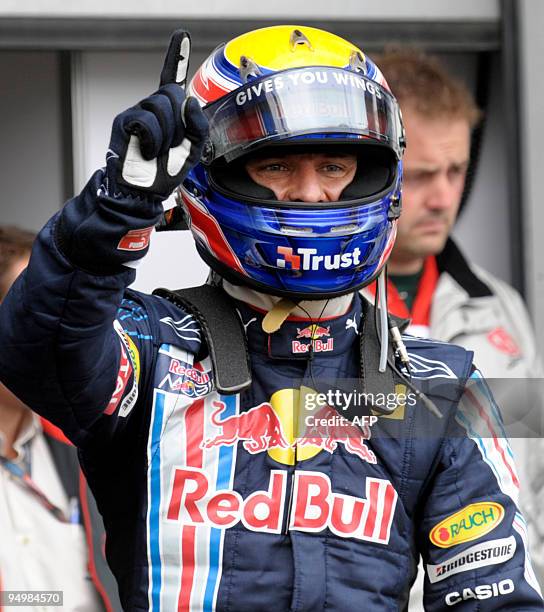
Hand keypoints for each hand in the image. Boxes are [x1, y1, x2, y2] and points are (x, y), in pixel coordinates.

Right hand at [105, 30, 207, 199]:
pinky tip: (145, 151)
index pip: (173, 80)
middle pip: (171, 94)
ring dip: (165, 135)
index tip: (181, 35)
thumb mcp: (192, 150)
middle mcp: (152, 108)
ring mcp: (137, 112)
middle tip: (170, 145)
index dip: (176, 58)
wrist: (143, 191)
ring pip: (160, 107)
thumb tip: (190, 100)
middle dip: (177, 123)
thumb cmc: (165, 172)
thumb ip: (198, 126)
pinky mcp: (124, 121)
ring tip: (156, 151)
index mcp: (170, 113)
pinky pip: (146, 121)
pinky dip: (152, 141)